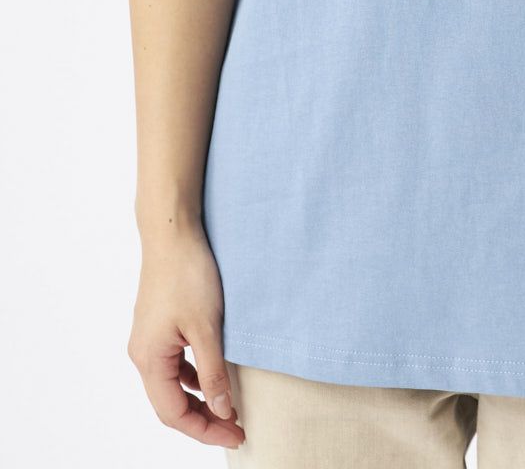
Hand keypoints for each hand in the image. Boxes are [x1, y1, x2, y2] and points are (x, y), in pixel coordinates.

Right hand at [127, 222, 244, 448]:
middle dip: (203, 419)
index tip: (236, 435)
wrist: (172, 233)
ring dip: (198, 399)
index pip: (174, 414)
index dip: (205, 430)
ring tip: (228, 407)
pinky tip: (213, 374)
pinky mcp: (158, 325)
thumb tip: (223, 411)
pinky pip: (173, 364)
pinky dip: (192, 376)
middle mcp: (142, 354)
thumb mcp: (207, 327)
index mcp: (149, 359)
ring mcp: (148, 339)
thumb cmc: (188, 275)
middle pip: (170, 404)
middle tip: (237, 427)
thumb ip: (214, 372)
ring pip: (171, 385)